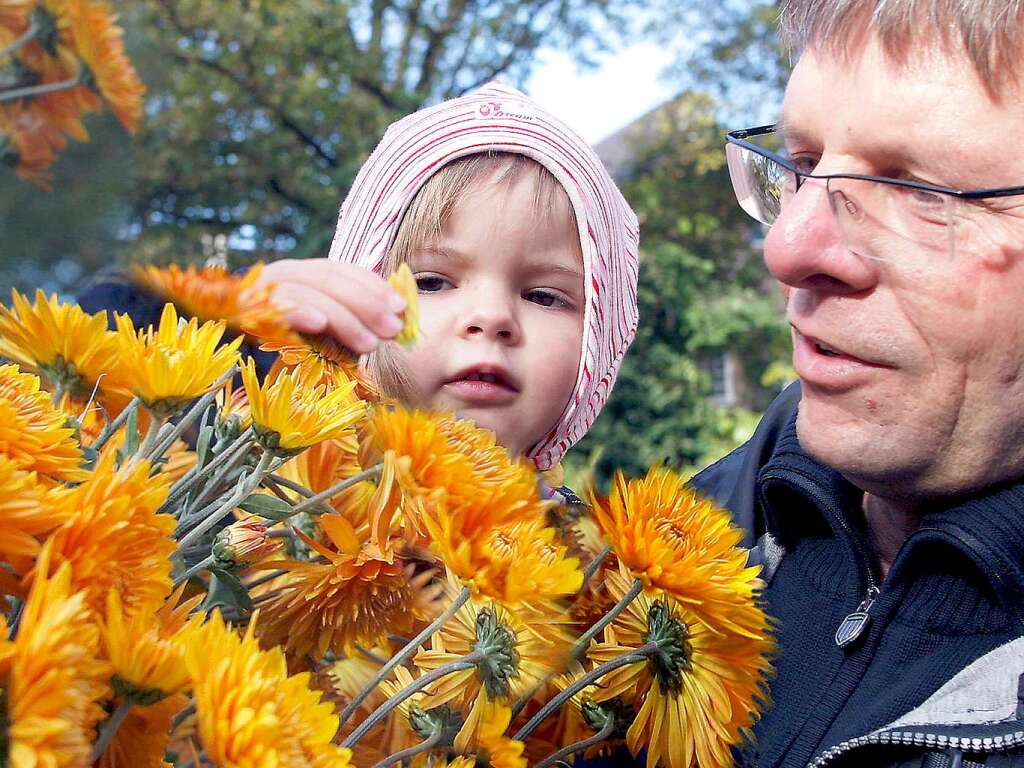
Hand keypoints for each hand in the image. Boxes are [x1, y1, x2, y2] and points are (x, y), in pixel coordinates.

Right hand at [255, 259, 407, 354]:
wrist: (228, 358)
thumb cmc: (287, 351)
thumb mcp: (327, 335)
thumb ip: (354, 323)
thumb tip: (397, 320)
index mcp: (302, 273)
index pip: (342, 270)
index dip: (374, 286)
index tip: (401, 308)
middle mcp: (282, 274)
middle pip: (329, 278)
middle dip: (367, 304)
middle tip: (393, 330)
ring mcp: (260, 289)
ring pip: (309, 291)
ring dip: (344, 318)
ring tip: (370, 344)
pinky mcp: (243, 310)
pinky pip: (274, 305)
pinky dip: (298, 311)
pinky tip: (319, 324)